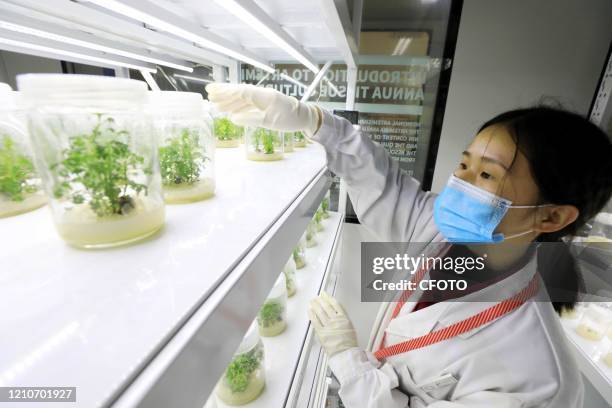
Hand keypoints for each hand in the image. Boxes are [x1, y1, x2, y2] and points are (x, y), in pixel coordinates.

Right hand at [205, 83, 320, 135]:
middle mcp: (262, 94)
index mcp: (264, 96)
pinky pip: (249, 104)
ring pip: (243, 98)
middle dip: (224, 94)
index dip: (225, 91)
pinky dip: (239, 107)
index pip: (241, 91)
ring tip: (216, 105)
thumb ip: (251, 119)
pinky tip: (231, 112)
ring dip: (230, 101)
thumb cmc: (290, 120)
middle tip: (209, 96)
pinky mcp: (266, 104)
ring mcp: (264, 99)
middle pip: (240, 92)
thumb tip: (233, 118)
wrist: (305, 118)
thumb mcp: (270, 122)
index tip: (212, 91)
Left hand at [308, 292, 357, 356]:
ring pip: (320, 312)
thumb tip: (337, 312)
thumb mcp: (350, 327)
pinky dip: (312, 314)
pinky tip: (309, 310)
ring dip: (315, 305)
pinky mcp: (321, 332)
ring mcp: (328, 326)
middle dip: (320, 300)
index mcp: (344, 318)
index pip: (336, 304)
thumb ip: (343, 319)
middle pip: (326, 307)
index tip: (325, 295)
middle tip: (316, 297)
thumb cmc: (349, 343)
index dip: (329, 298)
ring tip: (312, 301)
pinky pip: (315, 321)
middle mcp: (336, 320)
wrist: (345, 353)